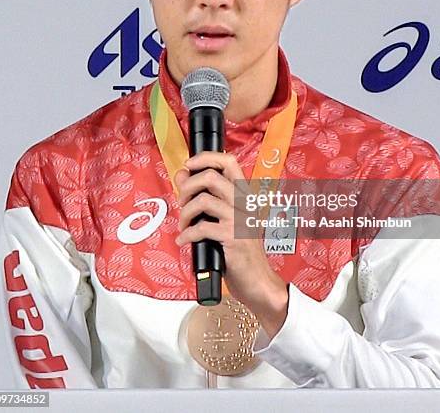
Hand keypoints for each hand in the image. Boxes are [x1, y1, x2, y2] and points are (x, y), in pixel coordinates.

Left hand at [174, 151, 288, 337]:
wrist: (258, 282)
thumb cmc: (240, 252)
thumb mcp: (223, 220)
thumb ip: (205, 198)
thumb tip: (182, 175)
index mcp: (243, 197)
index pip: (229, 162)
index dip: (206, 157)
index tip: (189, 165)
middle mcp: (243, 204)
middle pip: (211, 176)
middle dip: (187, 187)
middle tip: (182, 201)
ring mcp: (239, 221)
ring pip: (203, 200)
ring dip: (185, 212)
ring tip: (184, 225)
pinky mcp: (233, 239)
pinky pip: (201, 228)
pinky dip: (187, 234)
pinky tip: (185, 241)